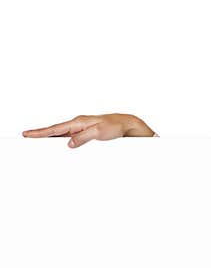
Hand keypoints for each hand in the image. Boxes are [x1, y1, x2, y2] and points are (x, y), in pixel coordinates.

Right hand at [22, 114, 154, 147]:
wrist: (127, 124)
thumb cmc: (115, 126)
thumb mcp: (99, 132)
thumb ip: (83, 138)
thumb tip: (69, 144)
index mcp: (79, 122)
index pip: (55, 128)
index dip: (41, 132)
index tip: (27, 134)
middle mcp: (78, 124)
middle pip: (55, 131)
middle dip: (41, 134)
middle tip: (26, 137)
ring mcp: (81, 128)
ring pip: (62, 134)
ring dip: (50, 138)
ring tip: (37, 141)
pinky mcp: (86, 133)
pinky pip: (70, 136)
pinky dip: (61, 140)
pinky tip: (58, 144)